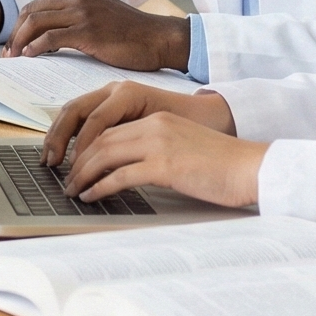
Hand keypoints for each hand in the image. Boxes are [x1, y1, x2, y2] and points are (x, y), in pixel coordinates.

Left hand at [5, 0, 190, 71]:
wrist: (158, 38)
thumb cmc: (132, 34)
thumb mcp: (100, 16)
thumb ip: (76, 18)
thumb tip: (48, 37)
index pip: (36, 5)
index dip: (19, 25)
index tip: (13, 44)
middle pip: (30, 12)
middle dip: (14, 34)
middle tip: (7, 54)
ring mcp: (82, 12)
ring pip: (36, 22)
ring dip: (19, 41)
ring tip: (14, 58)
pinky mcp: (88, 30)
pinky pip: (50, 37)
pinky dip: (34, 47)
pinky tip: (30, 57)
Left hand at [42, 82, 260, 208]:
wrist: (250, 167)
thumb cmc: (221, 163)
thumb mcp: (183, 146)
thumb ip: (155, 149)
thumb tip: (127, 168)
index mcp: (158, 119)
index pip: (109, 129)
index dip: (86, 147)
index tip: (74, 163)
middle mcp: (154, 126)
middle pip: (100, 140)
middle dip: (78, 161)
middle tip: (66, 180)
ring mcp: (158, 144)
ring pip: (104, 155)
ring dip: (83, 175)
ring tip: (73, 190)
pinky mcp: (164, 166)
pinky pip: (120, 176)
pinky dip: (100, 187)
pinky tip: (91, 196)